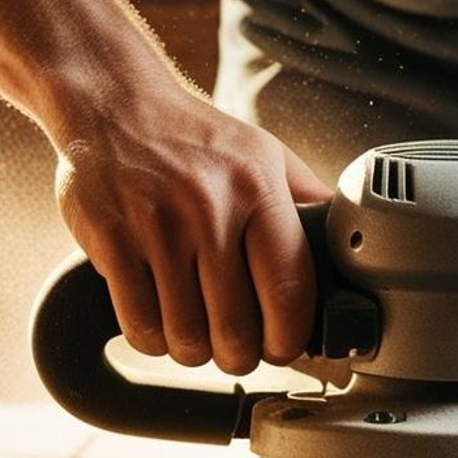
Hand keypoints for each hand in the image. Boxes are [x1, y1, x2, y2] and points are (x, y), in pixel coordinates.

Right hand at [54, 97, 326, 374]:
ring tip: (196, 335)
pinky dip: (152, 338)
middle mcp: (209, 206)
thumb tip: (347, 245)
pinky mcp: (110, 240)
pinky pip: (139, 323)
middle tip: (236, 348)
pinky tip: (159, 322)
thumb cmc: (194, 138)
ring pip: (185, 335)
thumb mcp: (263, 154)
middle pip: (235, 327)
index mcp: (257, 187)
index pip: (289, 288)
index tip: (283, 346)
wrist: (113, 102)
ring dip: (193, 351)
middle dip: (239, 354)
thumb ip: (305, 203)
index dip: (289, 337)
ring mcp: (156, 225)